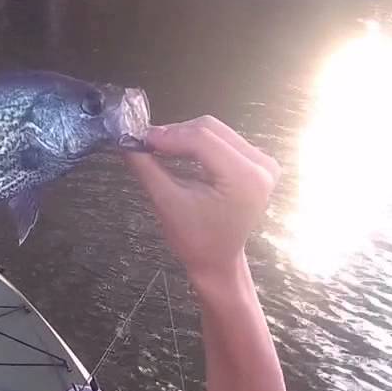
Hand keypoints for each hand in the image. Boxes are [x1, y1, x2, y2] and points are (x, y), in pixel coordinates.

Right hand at [124, 116, 279, 288]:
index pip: (202, 139)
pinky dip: (198, 143)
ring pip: (216, 131)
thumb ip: (147, 169)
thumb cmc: (197, 241)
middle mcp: (262, 166)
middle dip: (175, 134)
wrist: (217, 261)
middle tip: (146, 142)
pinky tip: (179, 151)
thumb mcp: (168, 203)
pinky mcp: (258, 164)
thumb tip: (128, 142)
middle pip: (210, 129)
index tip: (142, 138)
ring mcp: (263, 164)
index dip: (168, 135)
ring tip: (159, 148)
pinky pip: (223, 140)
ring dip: (185, 136)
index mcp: (245, 178)